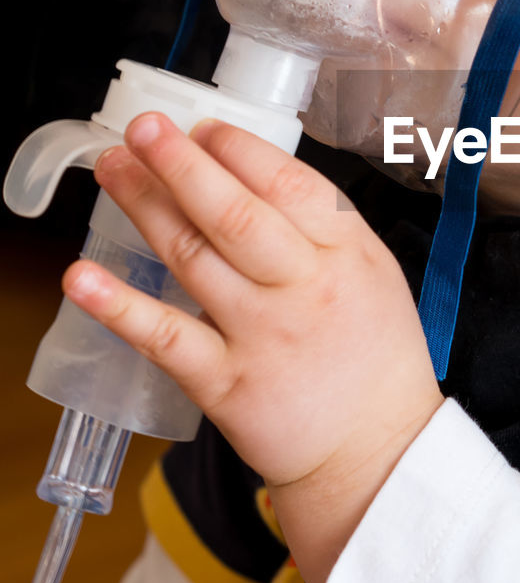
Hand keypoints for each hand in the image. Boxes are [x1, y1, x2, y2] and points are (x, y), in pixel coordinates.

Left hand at [63, 112, 443, 582]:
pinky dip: (117, 306)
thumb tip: (251, 170)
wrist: (377, 454)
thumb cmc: (375, 359)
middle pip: (234, 214)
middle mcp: (306, 288)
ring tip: (112, 169)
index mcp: (349, 253)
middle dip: (181, 164)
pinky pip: (164, 337)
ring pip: (193, 258)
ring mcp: (263, 336)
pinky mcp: (225, 385)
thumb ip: (322, 226)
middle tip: (143, 128)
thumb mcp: (374, 274)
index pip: (290, 184)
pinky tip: (81, 276)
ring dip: (144, 208)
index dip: (238, 150)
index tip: (202, 128)